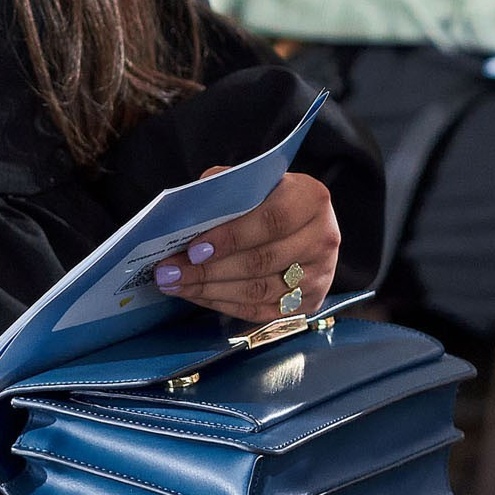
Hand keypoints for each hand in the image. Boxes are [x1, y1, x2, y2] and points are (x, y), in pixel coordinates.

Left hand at [155, 169, 341, 323]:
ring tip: (176, 285)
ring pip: (259, 291)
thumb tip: (187, 214)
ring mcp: (320, 275)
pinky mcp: (311, 302)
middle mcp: (323, 238)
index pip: (270, 221)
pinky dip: (225, 305)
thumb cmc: (269, 198)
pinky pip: (262, 311)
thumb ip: (225, 190)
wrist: (303, 223)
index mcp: (311, 199)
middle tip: (170, 272)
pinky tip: (198, 296)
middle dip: (209, 270)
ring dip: (211, 291)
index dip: (231, 237)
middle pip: (261, 261)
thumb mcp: (253, 183)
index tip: (193, 249)